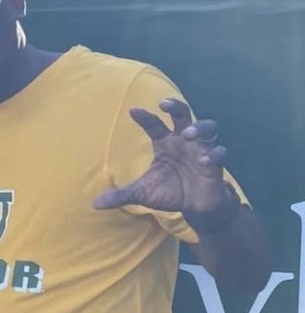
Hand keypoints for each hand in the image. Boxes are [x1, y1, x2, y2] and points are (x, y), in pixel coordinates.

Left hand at [93, 98, 232, 218]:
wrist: (194, 207)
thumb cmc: (169, 192)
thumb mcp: (142, 194)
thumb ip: (121, 195)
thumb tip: (95, 204)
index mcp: (165, 143)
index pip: (154, 125)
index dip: (145, 117)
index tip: (133, 111)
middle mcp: (183, 142)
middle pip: (183, 115)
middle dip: (176, 107)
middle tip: (165, 105)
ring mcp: (201, 150)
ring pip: (207, 128)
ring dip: (198, 127)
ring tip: (187, 133)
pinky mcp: (215, 165)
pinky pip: (218, 154)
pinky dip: (213, 155)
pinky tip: (204, 160)